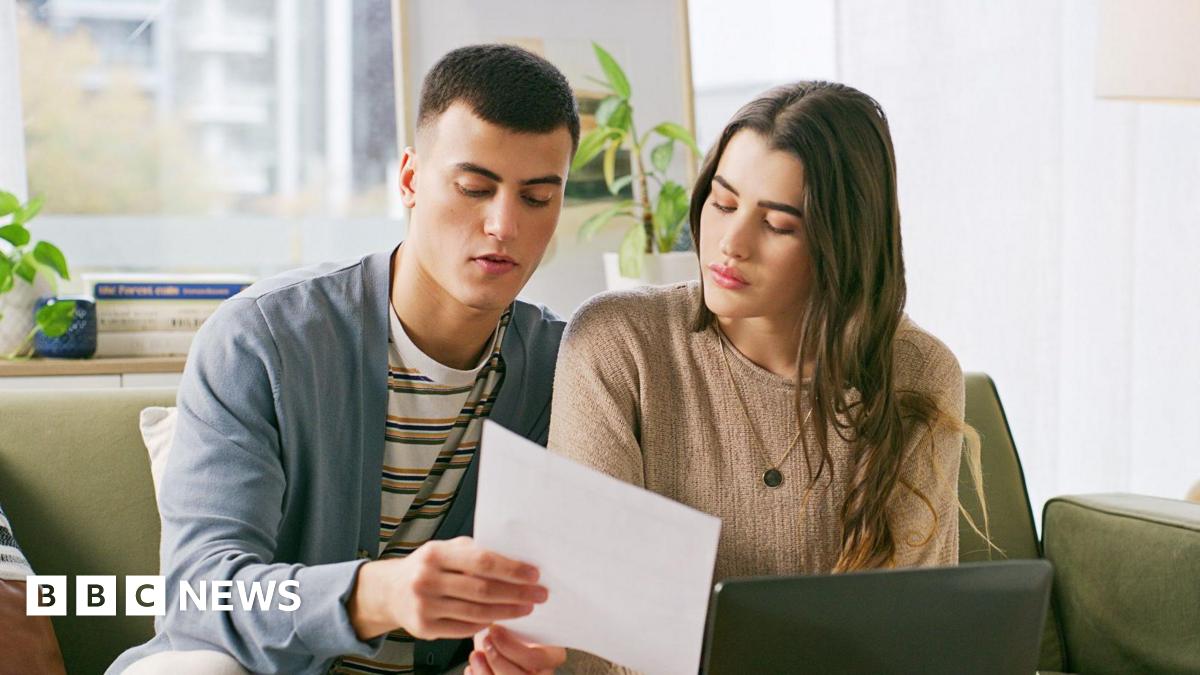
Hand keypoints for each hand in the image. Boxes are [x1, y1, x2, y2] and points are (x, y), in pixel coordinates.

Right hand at [347, 536, 548, 640]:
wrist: (389, 591)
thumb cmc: (426, 566)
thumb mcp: (445, 550)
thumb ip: (474, 552)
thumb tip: (515, 559)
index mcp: (435, 553)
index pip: (482, 561)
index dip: (512, 569)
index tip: (533, 574)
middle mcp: (427, 579)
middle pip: (483, 590)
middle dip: (517, 593)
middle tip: (539, 594)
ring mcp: (425, 606)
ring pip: (476, 612)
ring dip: (507, 612)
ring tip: (526, 608)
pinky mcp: (424, 628)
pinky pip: (464, 628)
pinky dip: (485, 624)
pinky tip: (499, 618)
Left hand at [465, 625, 566, 674]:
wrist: (503, 638)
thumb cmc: (514, 627)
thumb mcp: (520, 621)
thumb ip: (515, 621)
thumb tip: (502, 611)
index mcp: (553, 655)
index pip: (534, 658)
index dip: (510, 647)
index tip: (493, 629)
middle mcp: (543, 674)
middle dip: (497, 661)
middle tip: (485, 641)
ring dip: (486, 672)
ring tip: (475, 656)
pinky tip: (472, 668)